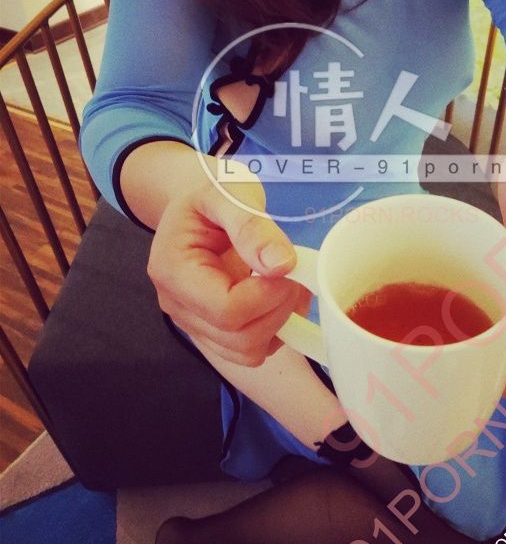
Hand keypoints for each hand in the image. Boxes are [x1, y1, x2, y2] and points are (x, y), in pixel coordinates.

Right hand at [147, 170, 311, 367]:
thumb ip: (251, 226)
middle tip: (294, 273)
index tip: (288, 266)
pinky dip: (275, 329)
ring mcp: (194, 322)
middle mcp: (177, 304)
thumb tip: (281, 265)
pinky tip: (279, 295)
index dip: (267, 295)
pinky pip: (249, 350)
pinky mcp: (213, 330)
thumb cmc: (212, 190)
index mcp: (173, 269)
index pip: (225, 309)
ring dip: (280, 322)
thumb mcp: (230, 191)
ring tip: (288, 283)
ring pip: (246, 352)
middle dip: (278, 309)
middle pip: (238, 337)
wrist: (199, 200)